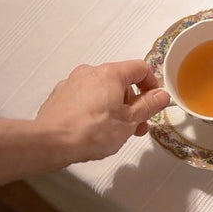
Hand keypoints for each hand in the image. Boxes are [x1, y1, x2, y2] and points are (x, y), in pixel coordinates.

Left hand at [36, 60, 169, 164]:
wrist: (50, 143)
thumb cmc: (93, 131)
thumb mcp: (130, 121)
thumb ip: (149, 105)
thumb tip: (162, 95)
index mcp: (111, 73)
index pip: (141, 69)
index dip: (152, 85)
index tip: (154, 104)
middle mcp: (91, 72)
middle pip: (121, 81)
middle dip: (133, 102)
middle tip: (137, 126)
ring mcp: (72, 82)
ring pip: (103, 90)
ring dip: (115, 107)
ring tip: (116, 132)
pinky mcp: (60, 96)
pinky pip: (85, 97)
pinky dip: (95, 108)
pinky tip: (93, 129)